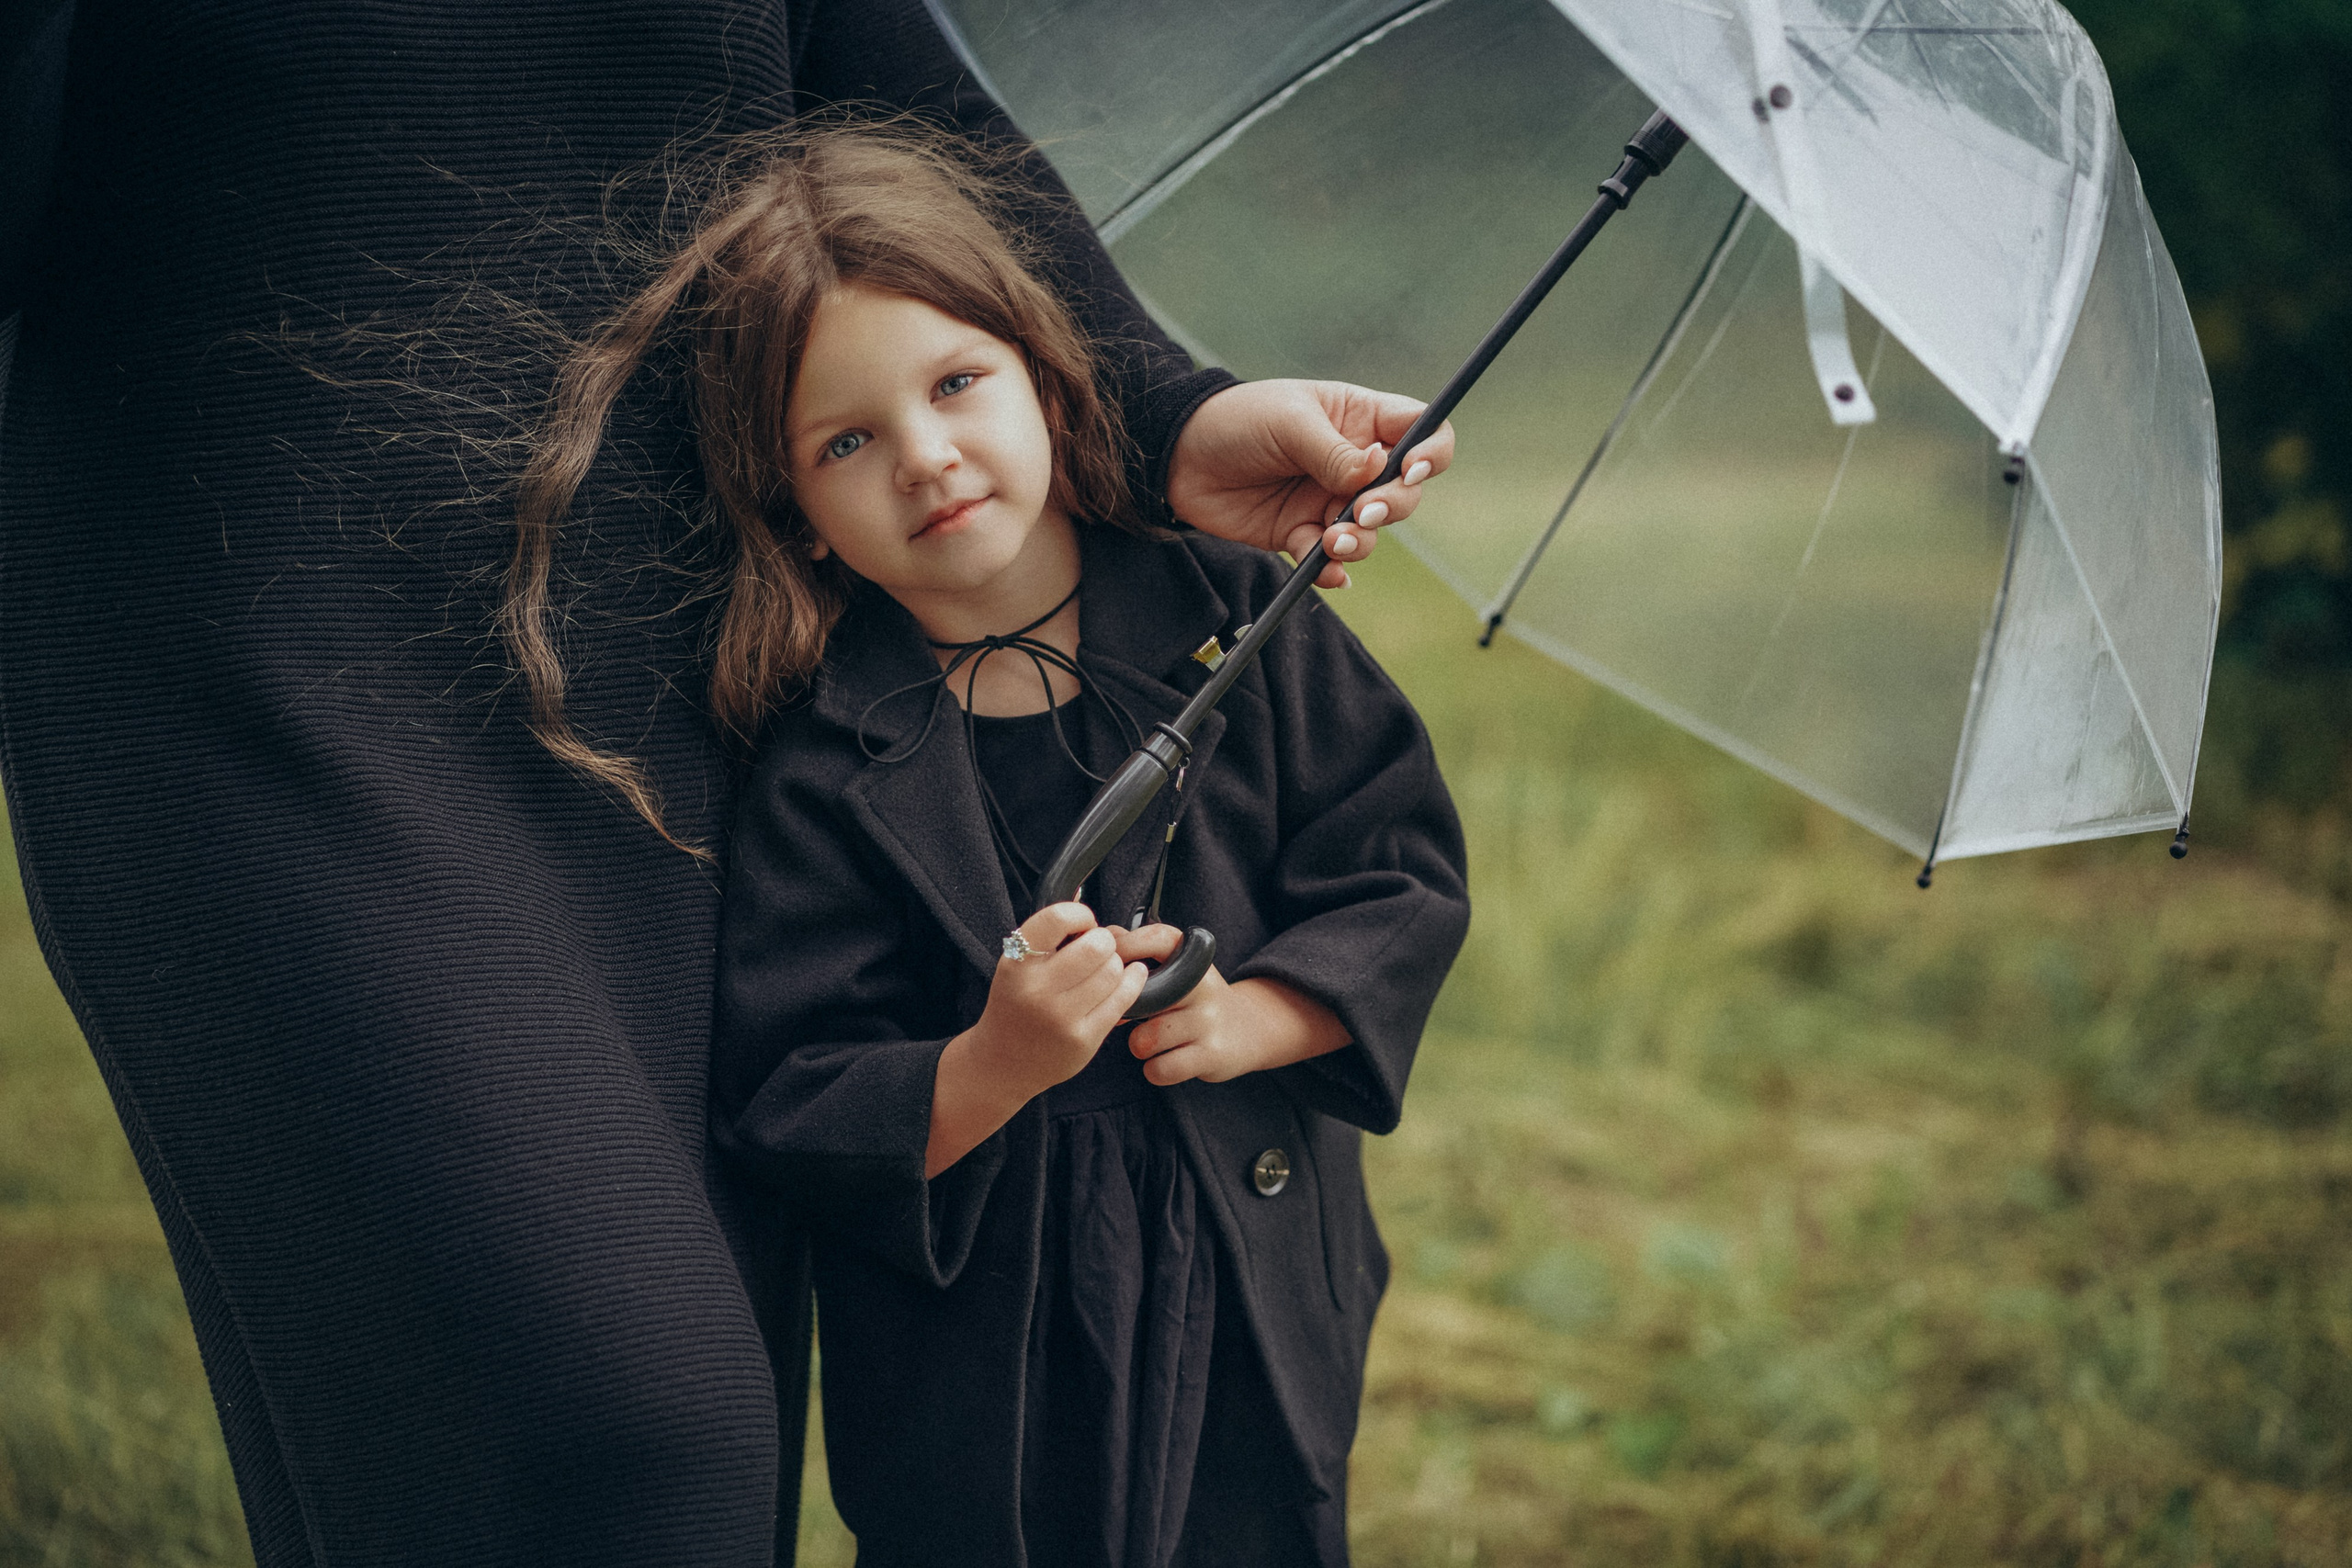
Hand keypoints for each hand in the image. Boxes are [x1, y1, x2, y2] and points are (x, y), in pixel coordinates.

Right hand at [927, 904, 1144, 1175]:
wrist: (1002, 1062)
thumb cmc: (1016, 1004)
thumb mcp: (1016, 965)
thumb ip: (1047, 935)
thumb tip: (1082, 899)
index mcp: (1016, 963)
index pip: (1058, 918)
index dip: (1081, 916)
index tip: (1084, 925)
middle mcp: (1036, 990)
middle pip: (1097, 945)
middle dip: (1104, 942)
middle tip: (1097, 951)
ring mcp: (1061, 1018)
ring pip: (1114, 970)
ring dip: (1116, 965)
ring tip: (1103, 971)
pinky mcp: (1083, 1039)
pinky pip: (1124, 998)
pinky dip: (1132, 982)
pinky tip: (1129, 978)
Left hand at [1116, 926, 1349, 1085]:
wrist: (1247, 1030)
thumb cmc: (1193, 998)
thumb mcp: (1176, 967)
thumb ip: (1139, 949)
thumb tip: (1105, 937)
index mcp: (1192, 957)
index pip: (1155, 938)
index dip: (1125, 949)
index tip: (1109, 968)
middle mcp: (1202, 984)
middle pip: (1139, 999)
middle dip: (1126, 1013)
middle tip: (1133, 1016)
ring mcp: (1208, 1020)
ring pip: (1144, 1040)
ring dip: (1140, 1046)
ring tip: (1154, 1041)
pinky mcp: (1212, 1055)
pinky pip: (1159, 1069)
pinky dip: (1155, 1070)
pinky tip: (1167, 1060)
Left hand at [1166, 380, 1454, 588]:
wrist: (1177, 457)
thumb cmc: (1236, 419)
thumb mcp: (1289, 423)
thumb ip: (1335, 453)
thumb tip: (1378, 471)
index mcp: (1361, 419)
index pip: (1422, 432)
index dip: (1431, 452)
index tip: (1411, 469)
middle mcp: (1353, 463)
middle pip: (1405, 491)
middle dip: (1393, 505)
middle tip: (1363, 511)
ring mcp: (1328, 499)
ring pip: (1370, 531)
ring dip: (1360, 541)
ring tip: (1332, 540)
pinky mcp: (1301, 532)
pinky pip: (1329, 560)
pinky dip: (1330, 569)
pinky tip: (1324, 570)